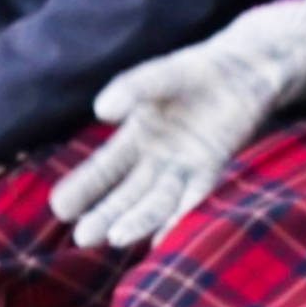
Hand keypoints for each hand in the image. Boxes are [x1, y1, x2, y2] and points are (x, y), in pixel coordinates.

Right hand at [51, 0, 305, 254]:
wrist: (245, 67)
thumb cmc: (197, 69)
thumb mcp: (159, 75)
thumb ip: (131, 88)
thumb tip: (101, 111)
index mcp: (136, 135)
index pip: (103, 169)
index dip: (83, 188)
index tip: (60, 208)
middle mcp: (157, 158)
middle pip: (126, 194)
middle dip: (105, 215)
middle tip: (82, 238)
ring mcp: (185, 166)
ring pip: (156, 201)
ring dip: (136, 221)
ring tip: (114, 238)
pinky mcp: (213, 166)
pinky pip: (194, 196)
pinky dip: (179, 216)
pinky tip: (162, 238)